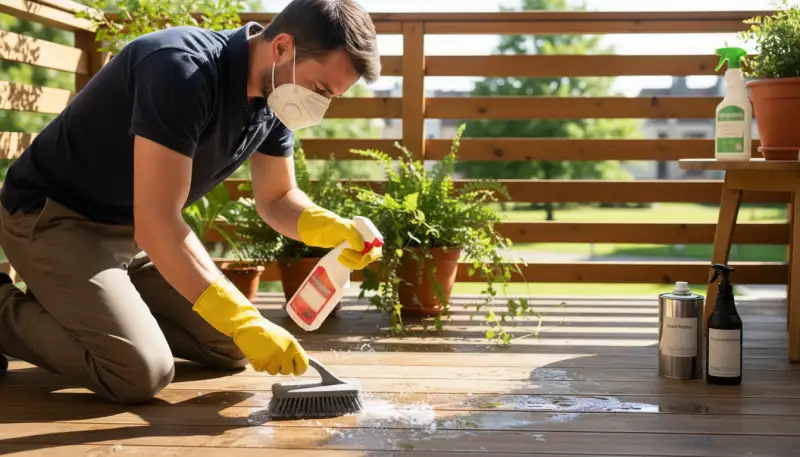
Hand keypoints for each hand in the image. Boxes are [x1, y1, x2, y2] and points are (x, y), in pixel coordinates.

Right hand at [192, 277, 308, 374]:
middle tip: (275, 358)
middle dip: (281, 367)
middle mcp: (284, 352)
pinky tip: (257, 354)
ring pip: (274, 372)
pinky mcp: (260, 362)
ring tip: (265, 353)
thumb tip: (298, 363)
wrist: (249, 326)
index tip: (296, 371)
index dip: (299, 370)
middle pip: (287, 371)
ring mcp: (272, 358)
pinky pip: (262, 370)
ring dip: (269, 365)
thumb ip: (292, 350)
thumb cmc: (266, 331)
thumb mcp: (285, 337)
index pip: (303, 364)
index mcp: (293, 345)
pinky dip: (259, 364)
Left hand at [297, 206, 380, 269]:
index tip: (364, 257)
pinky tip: (340, 259)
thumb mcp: (340, 226)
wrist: (312, 226)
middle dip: (361, 259)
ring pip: (362, 260)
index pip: (377, 243)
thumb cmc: (327, 223)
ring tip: (340, 255)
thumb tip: (362, 249)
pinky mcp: (348, 252)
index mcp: (364, 229)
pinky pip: (354, 262)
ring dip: (353, 261)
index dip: (373, 253)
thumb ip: (353, 236)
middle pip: (371, 254)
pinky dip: (349, 263)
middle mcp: (362, 238)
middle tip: (345, 255)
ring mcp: (355, 246)